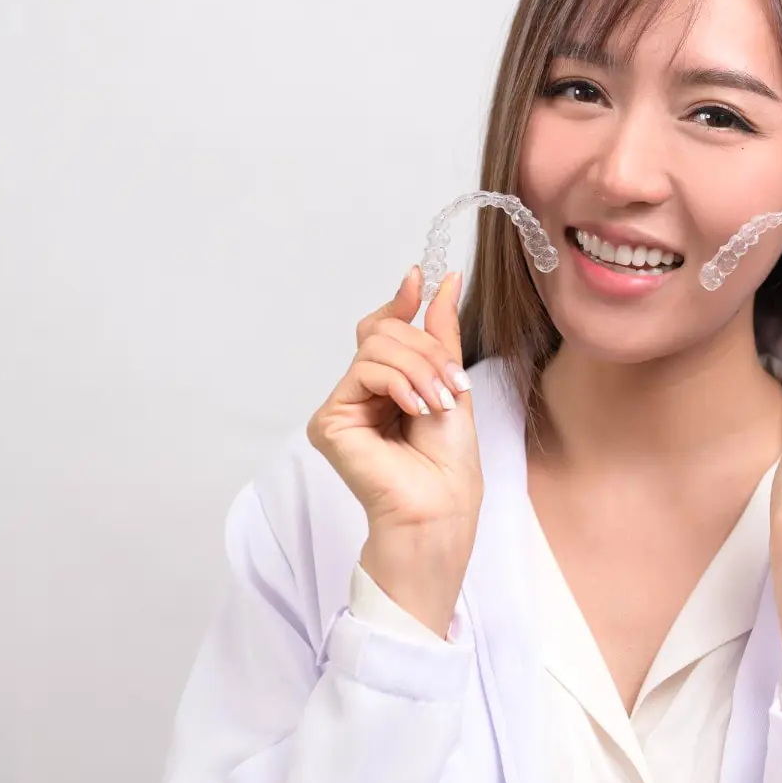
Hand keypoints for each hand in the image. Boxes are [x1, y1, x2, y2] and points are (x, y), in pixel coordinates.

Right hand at [306, 266, 483, 635]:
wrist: (441, 504)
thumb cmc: (449, 461)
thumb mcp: (451, 381)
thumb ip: (439, 333)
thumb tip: (444, 280)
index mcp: (388, 386)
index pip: (383, 331)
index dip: (400, 303)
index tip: (420, 278)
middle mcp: (359, 394)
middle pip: (382, 334)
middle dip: (426, 350)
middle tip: (452, 382)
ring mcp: (342, 407)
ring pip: (375, 348)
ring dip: (419, 369)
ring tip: (438, 402)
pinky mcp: (329, 421)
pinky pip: (364, 372)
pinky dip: (399, 384)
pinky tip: (416, 410)